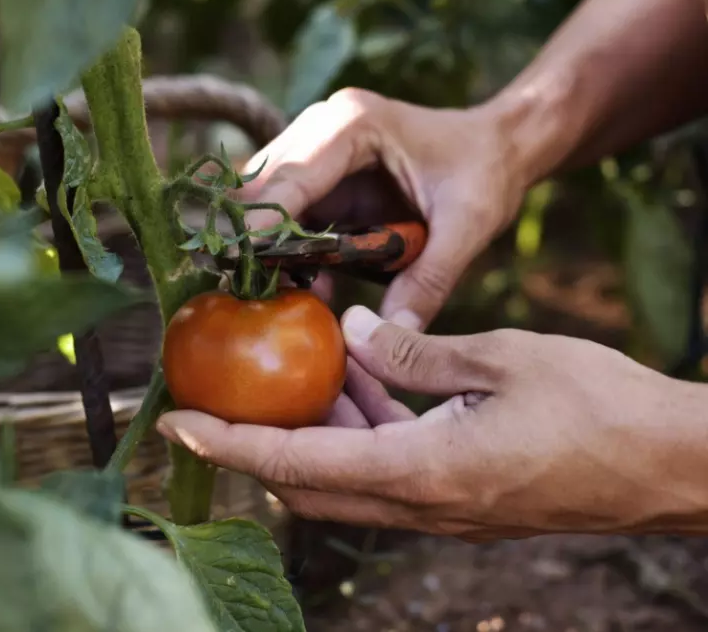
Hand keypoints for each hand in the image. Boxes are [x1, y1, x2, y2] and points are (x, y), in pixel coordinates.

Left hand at [157, 306, 707, 539]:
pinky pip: (386, 473)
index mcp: (425, 472)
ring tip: (301, 370)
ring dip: (314, 432)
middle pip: (309, 482)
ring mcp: (443, 511)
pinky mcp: (461, 501)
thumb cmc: (598, 407)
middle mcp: (423, 506)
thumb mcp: (501, 359)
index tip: (180, 423)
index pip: (300, 461)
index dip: (234, 443)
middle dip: (257, 442)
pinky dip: (359, 432)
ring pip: (346, 479)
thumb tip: (345, 328)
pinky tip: (364, 381)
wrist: (670, 464)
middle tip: (224, 392)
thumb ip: (413, 351)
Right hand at [240, 89, 530, 328]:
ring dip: (266, 245)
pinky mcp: (320, 175)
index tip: (242, 265)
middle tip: (248, 288)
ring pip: (264, 198)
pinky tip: (299, 282)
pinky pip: (286, 212)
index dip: (264, 222)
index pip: (292, 176)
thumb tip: (394, 333)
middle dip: (254, 236)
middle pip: (263, 184)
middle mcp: (324, 127)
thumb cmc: (486, 172)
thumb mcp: (467, 226)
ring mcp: (316, 148)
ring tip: (269, 291)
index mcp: (355, 126)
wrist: (498, 145)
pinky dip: (287, 248)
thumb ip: (429, 279)